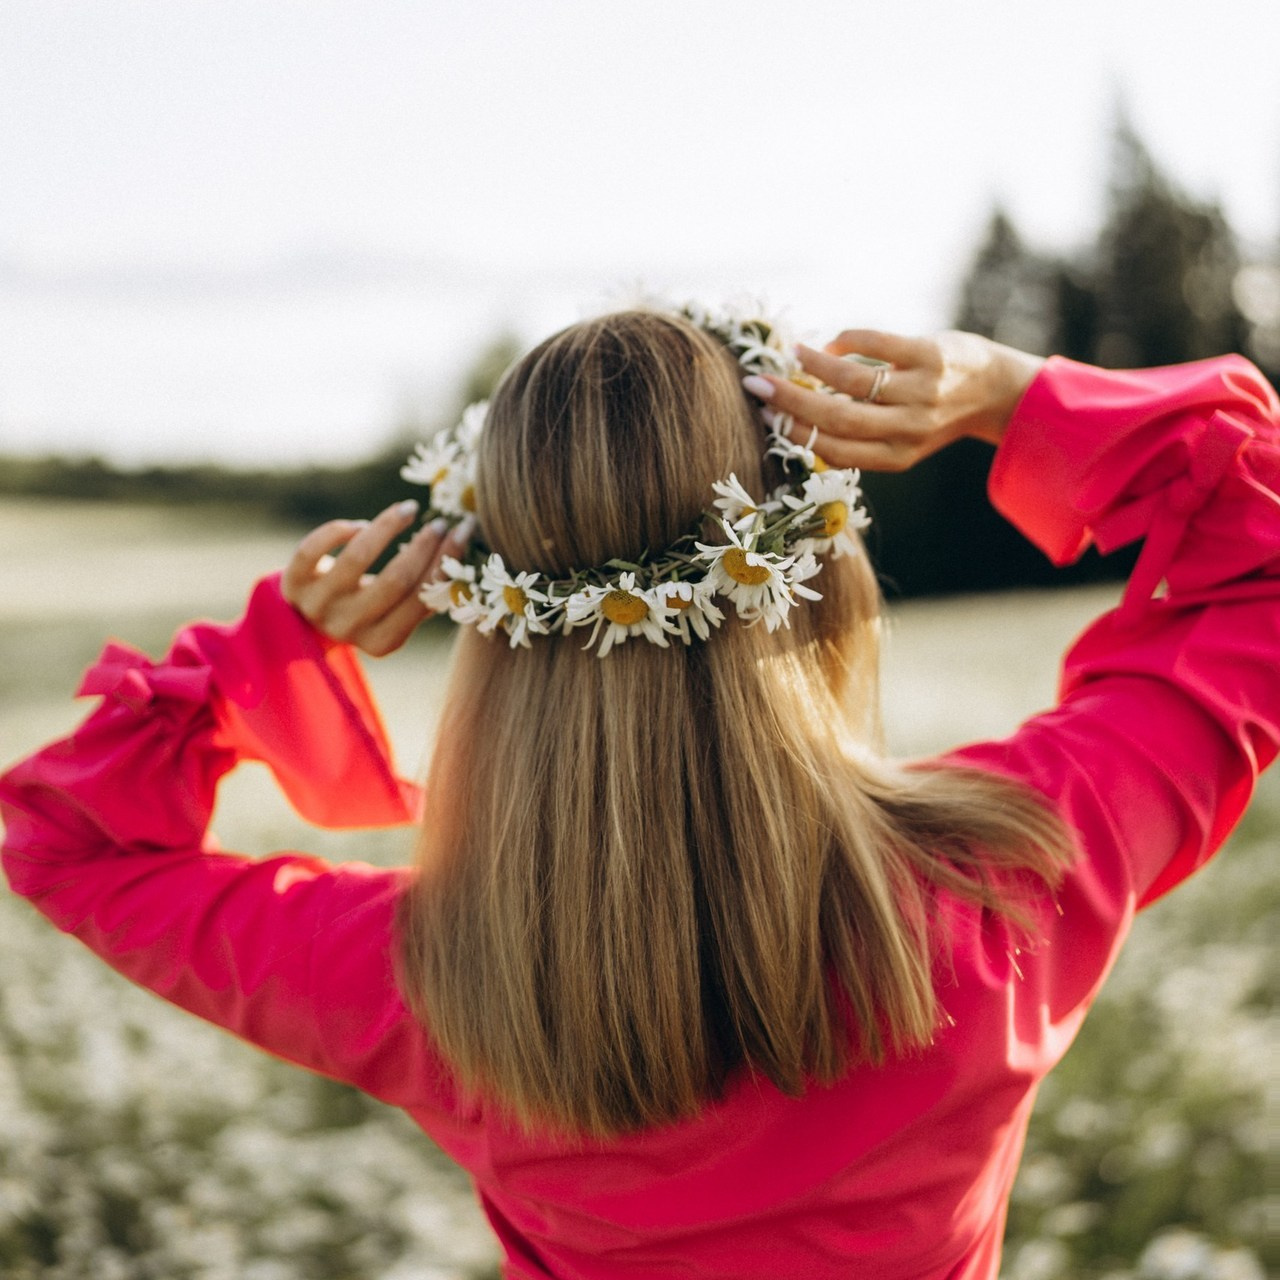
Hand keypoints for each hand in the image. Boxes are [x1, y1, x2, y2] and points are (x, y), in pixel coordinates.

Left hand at [282, 499, 473, 656]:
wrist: (306, 621)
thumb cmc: (368, 610)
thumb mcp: (396, 613)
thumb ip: (427, 594)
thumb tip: (466, 550)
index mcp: (382, 642)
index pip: (422, 598)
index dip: (447, 561)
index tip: (464, 530)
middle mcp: (348, 629)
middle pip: (395, 580)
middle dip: (424, 545)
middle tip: (441, 522)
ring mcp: (317, 606)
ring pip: (357, 557)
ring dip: (387, 526)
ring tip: (408, 510)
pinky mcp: (292, 584)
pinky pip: (314, 549)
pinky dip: (340, 530)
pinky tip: (360, 526)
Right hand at [744, 330, 1043, 471]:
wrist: (997, 391)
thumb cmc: (933, 415)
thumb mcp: (900, 440)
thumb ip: (859, 438)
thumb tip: (795, 420)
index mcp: (896, 457)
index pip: (834, 450)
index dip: (795, 433)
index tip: (765, 414)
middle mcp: (910, 429)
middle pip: (838, 417)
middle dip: (792, 401)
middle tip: (759, 384)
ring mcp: (922, 391)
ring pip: (853, 380)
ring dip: (815, 366)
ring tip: (794, 355)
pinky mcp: (932, 354)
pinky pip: (876, 344)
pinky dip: (845, 341)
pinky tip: (831, 344)